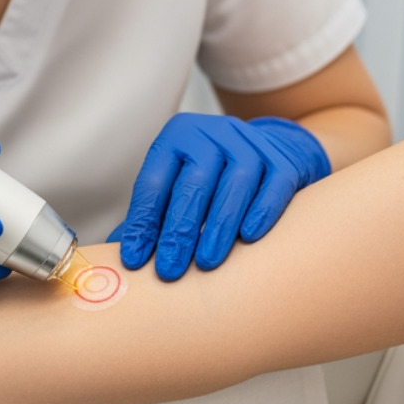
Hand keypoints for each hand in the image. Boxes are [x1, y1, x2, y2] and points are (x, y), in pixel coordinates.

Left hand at [109, 114, 329, 279]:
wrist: (271, 150)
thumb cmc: (212, 177)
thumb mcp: (177, 183)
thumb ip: (152, 216)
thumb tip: (121, 256)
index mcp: (177, 137)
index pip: (154, 182)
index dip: (143, 222)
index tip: (135, 260)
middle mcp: (212, 133)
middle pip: (193, 182)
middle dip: (179, 229)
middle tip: (169, 270)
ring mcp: (250, 143)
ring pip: (235, 182)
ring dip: (219, 225)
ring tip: (206, 263)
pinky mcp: (283, 159)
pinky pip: (274, 184)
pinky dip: (262, 210)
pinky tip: (248, 237)